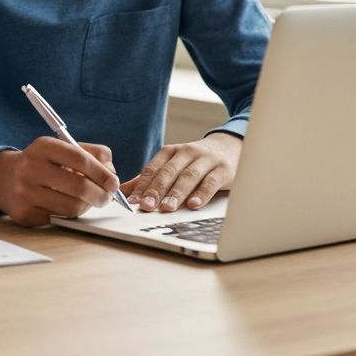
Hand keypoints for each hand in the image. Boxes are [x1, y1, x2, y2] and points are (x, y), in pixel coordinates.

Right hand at [0, 137, 120, 227]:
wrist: (5, 179)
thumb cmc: (42, 163)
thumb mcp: (61, 149)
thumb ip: (90, 154)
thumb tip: (111, 171)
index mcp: (43, 146)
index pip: (80, 159)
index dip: (102, 173)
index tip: (114, 182)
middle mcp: (31, 167)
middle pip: (79, 186)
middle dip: (101, 195)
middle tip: (107, 197)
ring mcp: (25, 192)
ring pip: (71, 207)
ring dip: (87, 207)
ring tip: (89, 202)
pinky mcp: (24, 214)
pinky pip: (58, 219)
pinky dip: (69, 215)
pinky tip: (67, 206)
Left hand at [124, 132, 241, 212]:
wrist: (230, 147)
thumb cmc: (196, 161)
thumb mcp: (174, 164)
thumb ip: (152, 178)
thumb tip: (124, 192)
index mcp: (170, 151)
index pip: (152, 169)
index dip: (141, 185)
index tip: (132, 202)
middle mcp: (186, 153)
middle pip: (168, 172)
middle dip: (156, 190)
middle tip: (146, 206)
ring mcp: (205, 160)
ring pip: (188, 177)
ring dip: (176, 193)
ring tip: (166, 208)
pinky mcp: (223, 169)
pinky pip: (211, 182)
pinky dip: (201, 194)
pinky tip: (193, 205)